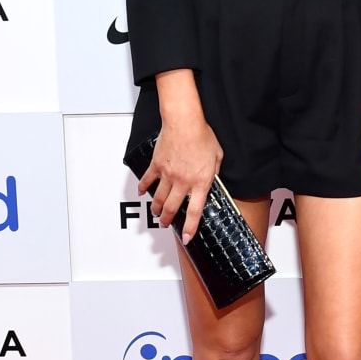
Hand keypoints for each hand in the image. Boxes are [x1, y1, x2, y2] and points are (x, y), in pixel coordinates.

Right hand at [145, 70, 222, 243]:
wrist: (185, 122)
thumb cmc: (203, 136)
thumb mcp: (217, 157)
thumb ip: (214, 172)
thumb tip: (212, 179)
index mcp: (200, 182)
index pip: (195, 211)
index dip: (190, 227)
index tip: (186, 237)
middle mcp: (183, 182)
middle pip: (173, 208)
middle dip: (167, 219)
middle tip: (165, 224)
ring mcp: (168, 175)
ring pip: (160, 198)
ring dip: (157, 208)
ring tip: (156, 213)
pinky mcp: (156, 165)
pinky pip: (147, 180)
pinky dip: (143, 188)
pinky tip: (142, 193)